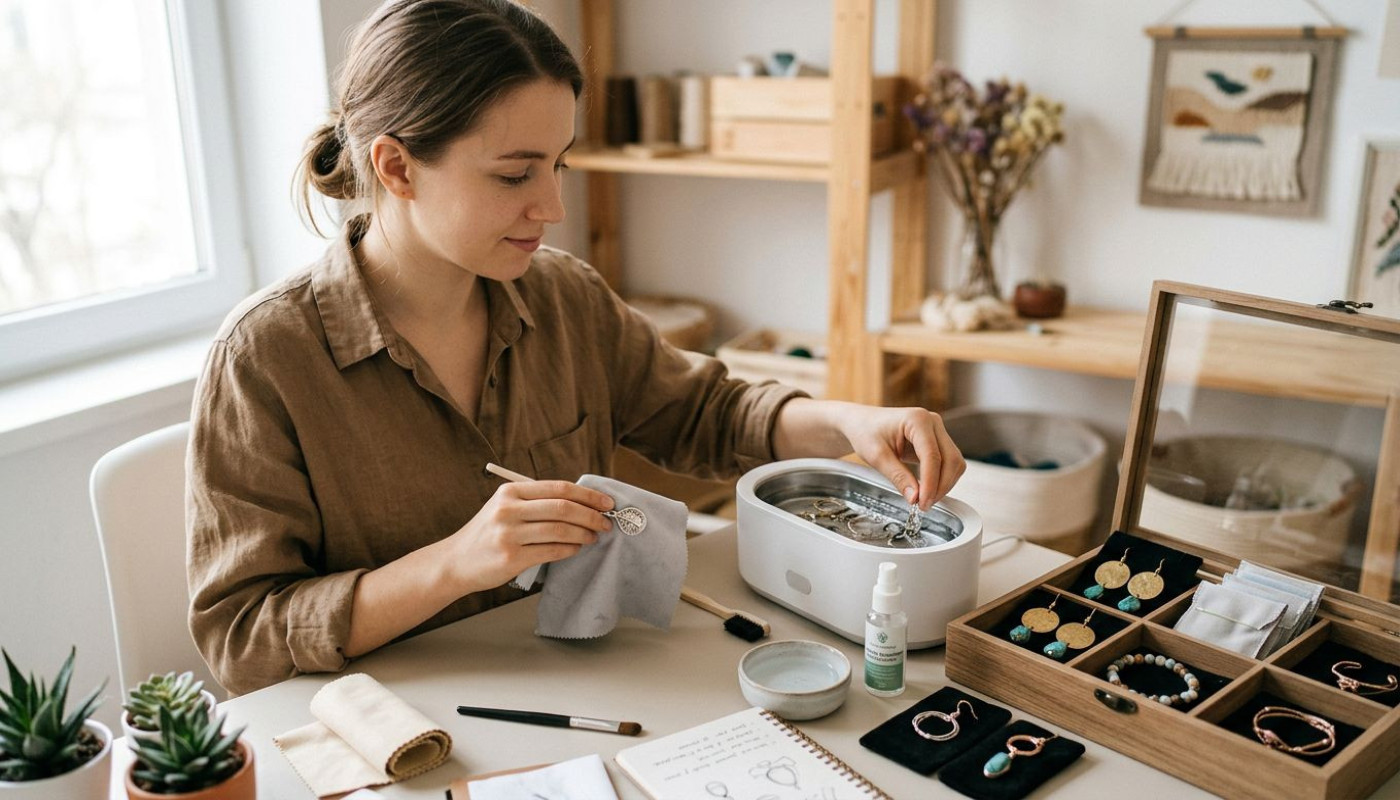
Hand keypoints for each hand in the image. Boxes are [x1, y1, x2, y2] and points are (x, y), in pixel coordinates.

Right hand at [446, 480, 614, 591]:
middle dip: (591, 515)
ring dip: (583, 534)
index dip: (587, 494)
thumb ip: (535, 501)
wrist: (455, 561)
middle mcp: (508, 509)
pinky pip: (551, 551)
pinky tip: (576, 548)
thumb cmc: (487, 533)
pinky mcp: (511, 557)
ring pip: (560, 530)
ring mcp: (509, 534)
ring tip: (593, 537)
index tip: (606, 502)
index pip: (558, 488)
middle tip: (607, 523)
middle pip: (563, 508)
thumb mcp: (504, 507)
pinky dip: (570, 549)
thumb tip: (581, 502)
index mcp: (510, 491)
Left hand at [837, 405, 965, 508]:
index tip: (922, 502)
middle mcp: (932, 421)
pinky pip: (948, 462)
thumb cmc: (865, 432)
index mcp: (917, 419)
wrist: (861, 423)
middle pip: (951, 459)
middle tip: (924, 505)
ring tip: (924, 499)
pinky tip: (927, 489)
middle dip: (941, 486)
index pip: (932, 456)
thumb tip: (915, 498)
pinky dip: (941, 479)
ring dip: (944, 484)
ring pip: (954, 462)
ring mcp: (937, 430)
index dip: (930, 483)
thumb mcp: (876, 457)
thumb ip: (898, 476)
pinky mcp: (937, 441)